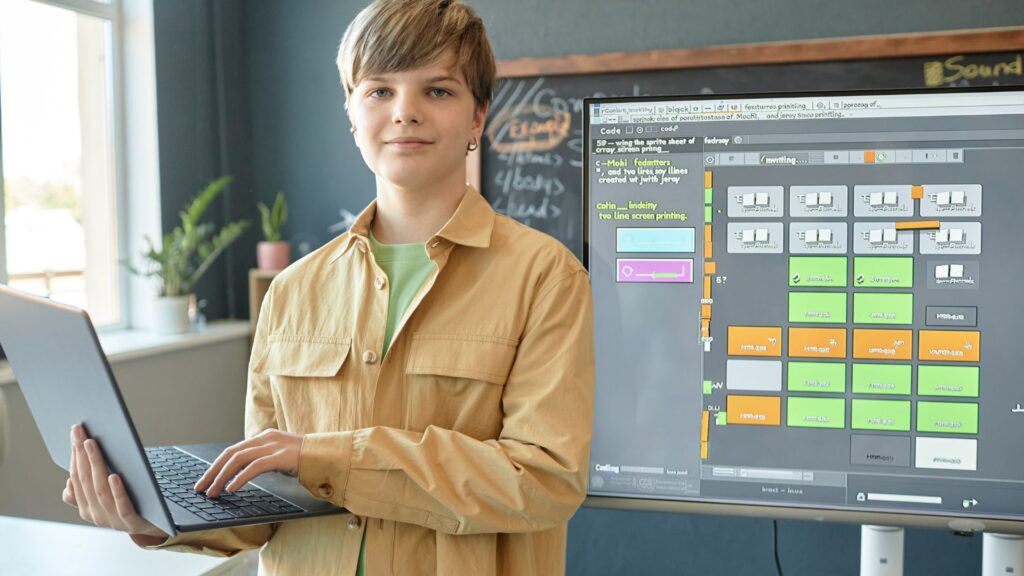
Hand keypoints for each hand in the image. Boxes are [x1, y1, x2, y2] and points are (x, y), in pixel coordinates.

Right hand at [64, 424, 168, 544]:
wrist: (156, 525)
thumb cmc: (131, 503)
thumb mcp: (107, 497)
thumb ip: (90, 490)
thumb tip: (69, 482)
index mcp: (87, 508)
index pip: (77, 477)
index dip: (75, 455)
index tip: (75, 433)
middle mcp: (97, 514)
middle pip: (86, 480)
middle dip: (81, 454)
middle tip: (80, 432)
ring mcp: (114, 520)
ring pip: (101, 491)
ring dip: (95, 466)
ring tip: (93, 446)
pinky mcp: (133, 522)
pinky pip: (123, 507)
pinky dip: (117, 491)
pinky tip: (114, 476)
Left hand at [194, 429, 303, 497]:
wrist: (328, 455)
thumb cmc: (306, 459)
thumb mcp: (280, 457)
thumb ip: (264, 460)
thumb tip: (242, 474)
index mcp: (264, 437)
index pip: (233, 450)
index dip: (216, 466)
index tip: (206, 480)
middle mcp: (265, 438)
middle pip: (230, 453)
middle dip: (212, 472)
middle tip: (201, 488)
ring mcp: (273, 446)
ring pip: (238, 459)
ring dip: (221, 477)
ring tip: (213, 492)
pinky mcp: (280, 456)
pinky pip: (254, 467)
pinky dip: (239, 478)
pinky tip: (231, 489)